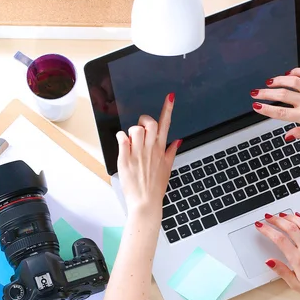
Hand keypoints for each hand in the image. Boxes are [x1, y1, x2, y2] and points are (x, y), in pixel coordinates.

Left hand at [116, 94, 180, 216]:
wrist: (146, 203)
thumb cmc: (155, 188)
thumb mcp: (167, 169)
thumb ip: (171, 152)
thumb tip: (178, 141)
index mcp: (161, 150)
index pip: (166, 125)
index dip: (168, 109)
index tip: (170, 97)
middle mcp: (150, 149)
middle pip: (150, 123)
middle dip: (144, 121)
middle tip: (141, 128)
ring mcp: (138, 153)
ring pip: (135, 129)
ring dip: (132, 132)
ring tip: (131, 142)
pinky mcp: (125, 159)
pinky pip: (122, 138)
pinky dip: (121, 137)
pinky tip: (123, 143)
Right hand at [250, 69, 299, 139]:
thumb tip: (288, 136)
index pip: (281, 112)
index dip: (266, 109)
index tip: (256, 107)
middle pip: (281, 95)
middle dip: (265, 93)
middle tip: (255, 93)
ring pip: (290, 81)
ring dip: (277, 80)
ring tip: (268, 82)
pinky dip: (295, 71)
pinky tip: (288, 73)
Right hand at [255, 212, 299, 299]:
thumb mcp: (295, 284)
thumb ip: (281, 271)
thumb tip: (269, 261)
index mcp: (299, 260)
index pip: (280, 240)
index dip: (268, 230)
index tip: (261, 226)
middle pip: (290, 228)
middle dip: (276, 220)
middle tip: (268, 217)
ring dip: (291, 217)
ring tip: (281, 214)